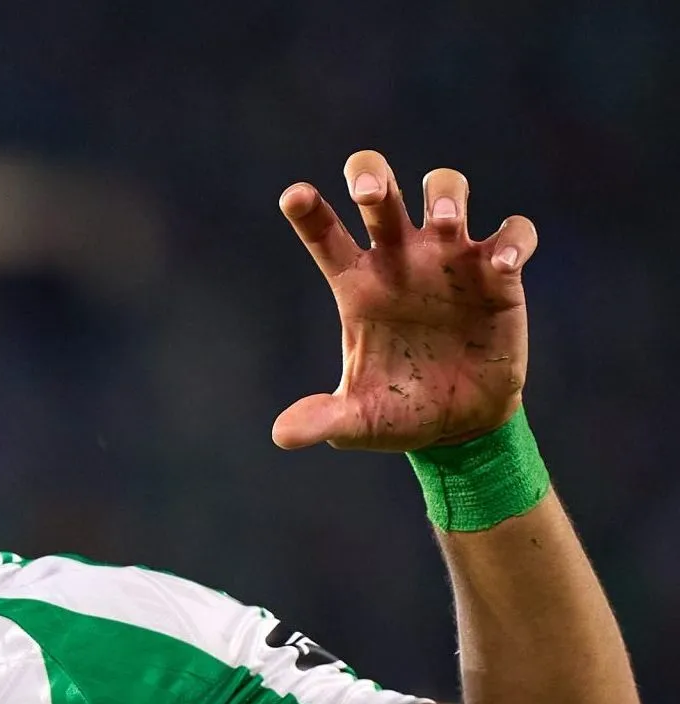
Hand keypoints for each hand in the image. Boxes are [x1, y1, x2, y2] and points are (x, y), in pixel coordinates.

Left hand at [272, 150, 537, 451]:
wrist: (459, 426)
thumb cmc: (400, 413)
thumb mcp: (358, 422)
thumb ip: (321, 420)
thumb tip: (282, 435)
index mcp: (357, 286)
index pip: (325, 236)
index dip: (308, 212)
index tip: (294, 196)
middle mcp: (400, 261)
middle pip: (382, 194)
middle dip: (374, 178)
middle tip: (368, 193)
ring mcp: (450, 261)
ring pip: (446, 190)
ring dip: (445, 196)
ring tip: (444, 222)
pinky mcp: (500, 276)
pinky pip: (512, 235)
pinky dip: (511, 240)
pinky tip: (501, 267)